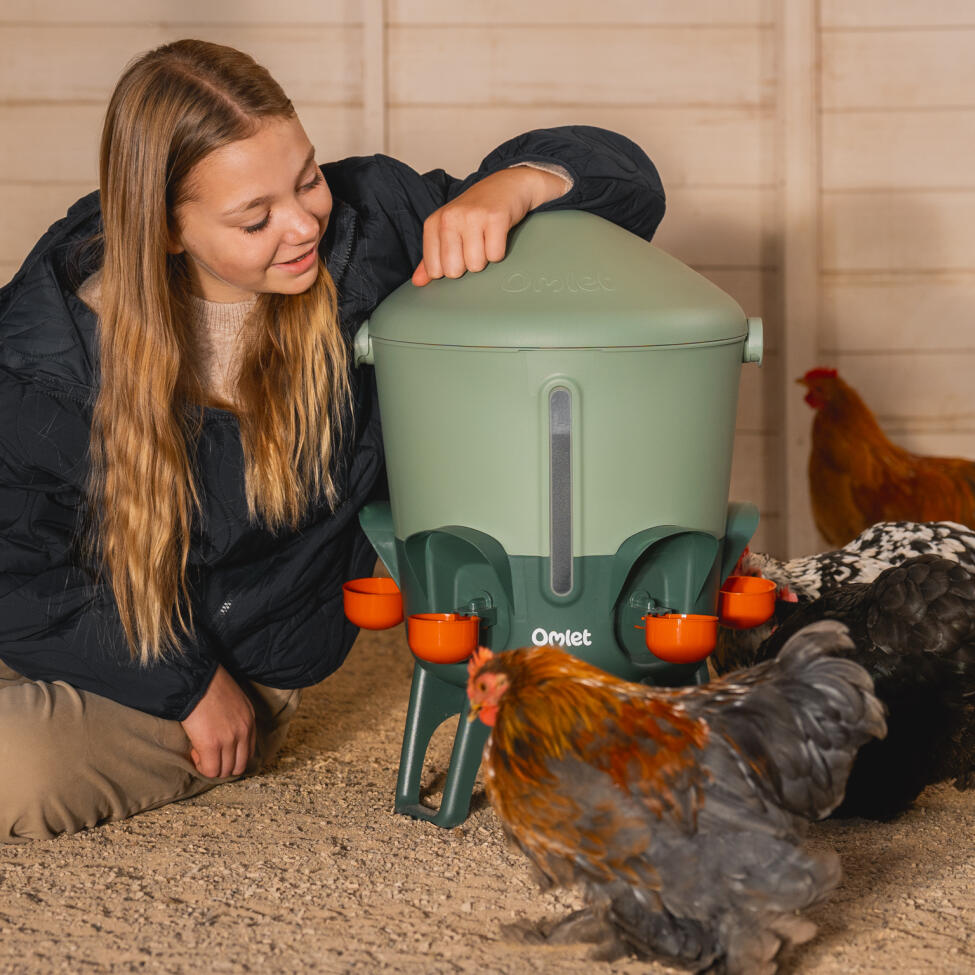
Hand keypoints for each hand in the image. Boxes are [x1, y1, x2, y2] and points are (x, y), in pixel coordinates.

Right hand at [180, 664, 255, 777]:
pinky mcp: (211, 744)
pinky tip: (195, 751)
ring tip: (200, 752)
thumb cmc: (209, 685)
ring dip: (211, 766)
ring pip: (225, 771)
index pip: (248, 752)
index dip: (232, 757)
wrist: (195, 679)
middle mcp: (244, 731)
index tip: (219, 752)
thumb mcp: (233, 700)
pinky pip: (210, 770)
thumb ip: (235, 718)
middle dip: (223, 766)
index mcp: (250, 719)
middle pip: (239, 765)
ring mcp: (229, 739)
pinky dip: (201, 766)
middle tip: (209, 756)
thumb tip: (225, 733)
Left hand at [412, 166, 567, 285]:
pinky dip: (499, 251)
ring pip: (476, 265)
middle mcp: (450, 218)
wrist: (506, 185)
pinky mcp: (496, 217)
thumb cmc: (475, 212)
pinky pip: (495, 255)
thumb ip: (431, 257)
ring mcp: (472, 216)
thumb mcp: (447, 230)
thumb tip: (417, 281)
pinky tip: (498, 235)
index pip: (434, 270)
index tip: (458, 252)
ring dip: (485, 258)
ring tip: (486, 238)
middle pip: (454, 271)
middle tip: (474, 245)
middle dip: (467, 265)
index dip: (450, 268)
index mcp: (434, 223)